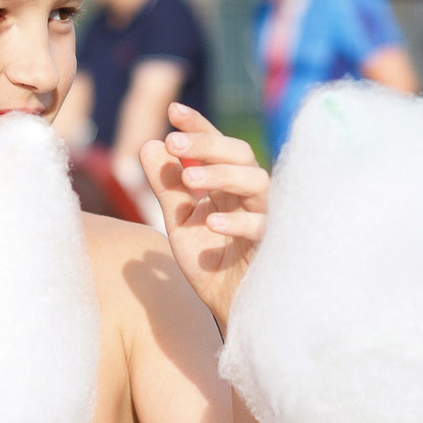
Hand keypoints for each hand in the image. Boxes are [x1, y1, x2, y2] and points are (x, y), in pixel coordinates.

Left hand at [141, 102, 267, 330]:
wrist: (230, 312)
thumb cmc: (212, 265)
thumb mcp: (180, 225)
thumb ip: (167, 188)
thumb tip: (148, 145)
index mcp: (228, 186)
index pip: (217, 147)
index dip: (200, 126)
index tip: (174, 111)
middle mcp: (249, 195)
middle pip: (240, 154)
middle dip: (208, 144)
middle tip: (174, 142)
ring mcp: (265, 218)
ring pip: (257, 181)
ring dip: (223, 176)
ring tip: (190, 180)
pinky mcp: (274, 247)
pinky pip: (263, 226)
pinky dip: (238, 222)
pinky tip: (211, 223)